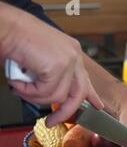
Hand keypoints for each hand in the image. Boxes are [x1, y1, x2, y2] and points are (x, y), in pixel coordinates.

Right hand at [0, 3, 103, 126]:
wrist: (3, 25)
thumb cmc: (14, 38)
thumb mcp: (39, 59)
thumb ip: (50, 76)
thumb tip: (51, 96)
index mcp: (70, 51)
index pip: (85, 78)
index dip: (91, 95)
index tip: (97, 105)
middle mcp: (73, 55)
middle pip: (78, 93)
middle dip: (64, 111)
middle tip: (51, 121)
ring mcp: (68, 60)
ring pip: (57, 96)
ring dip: (34, 97)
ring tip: (19, 87)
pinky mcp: (58, 66)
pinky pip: (45, 92)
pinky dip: (28, 92)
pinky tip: (18, 82)